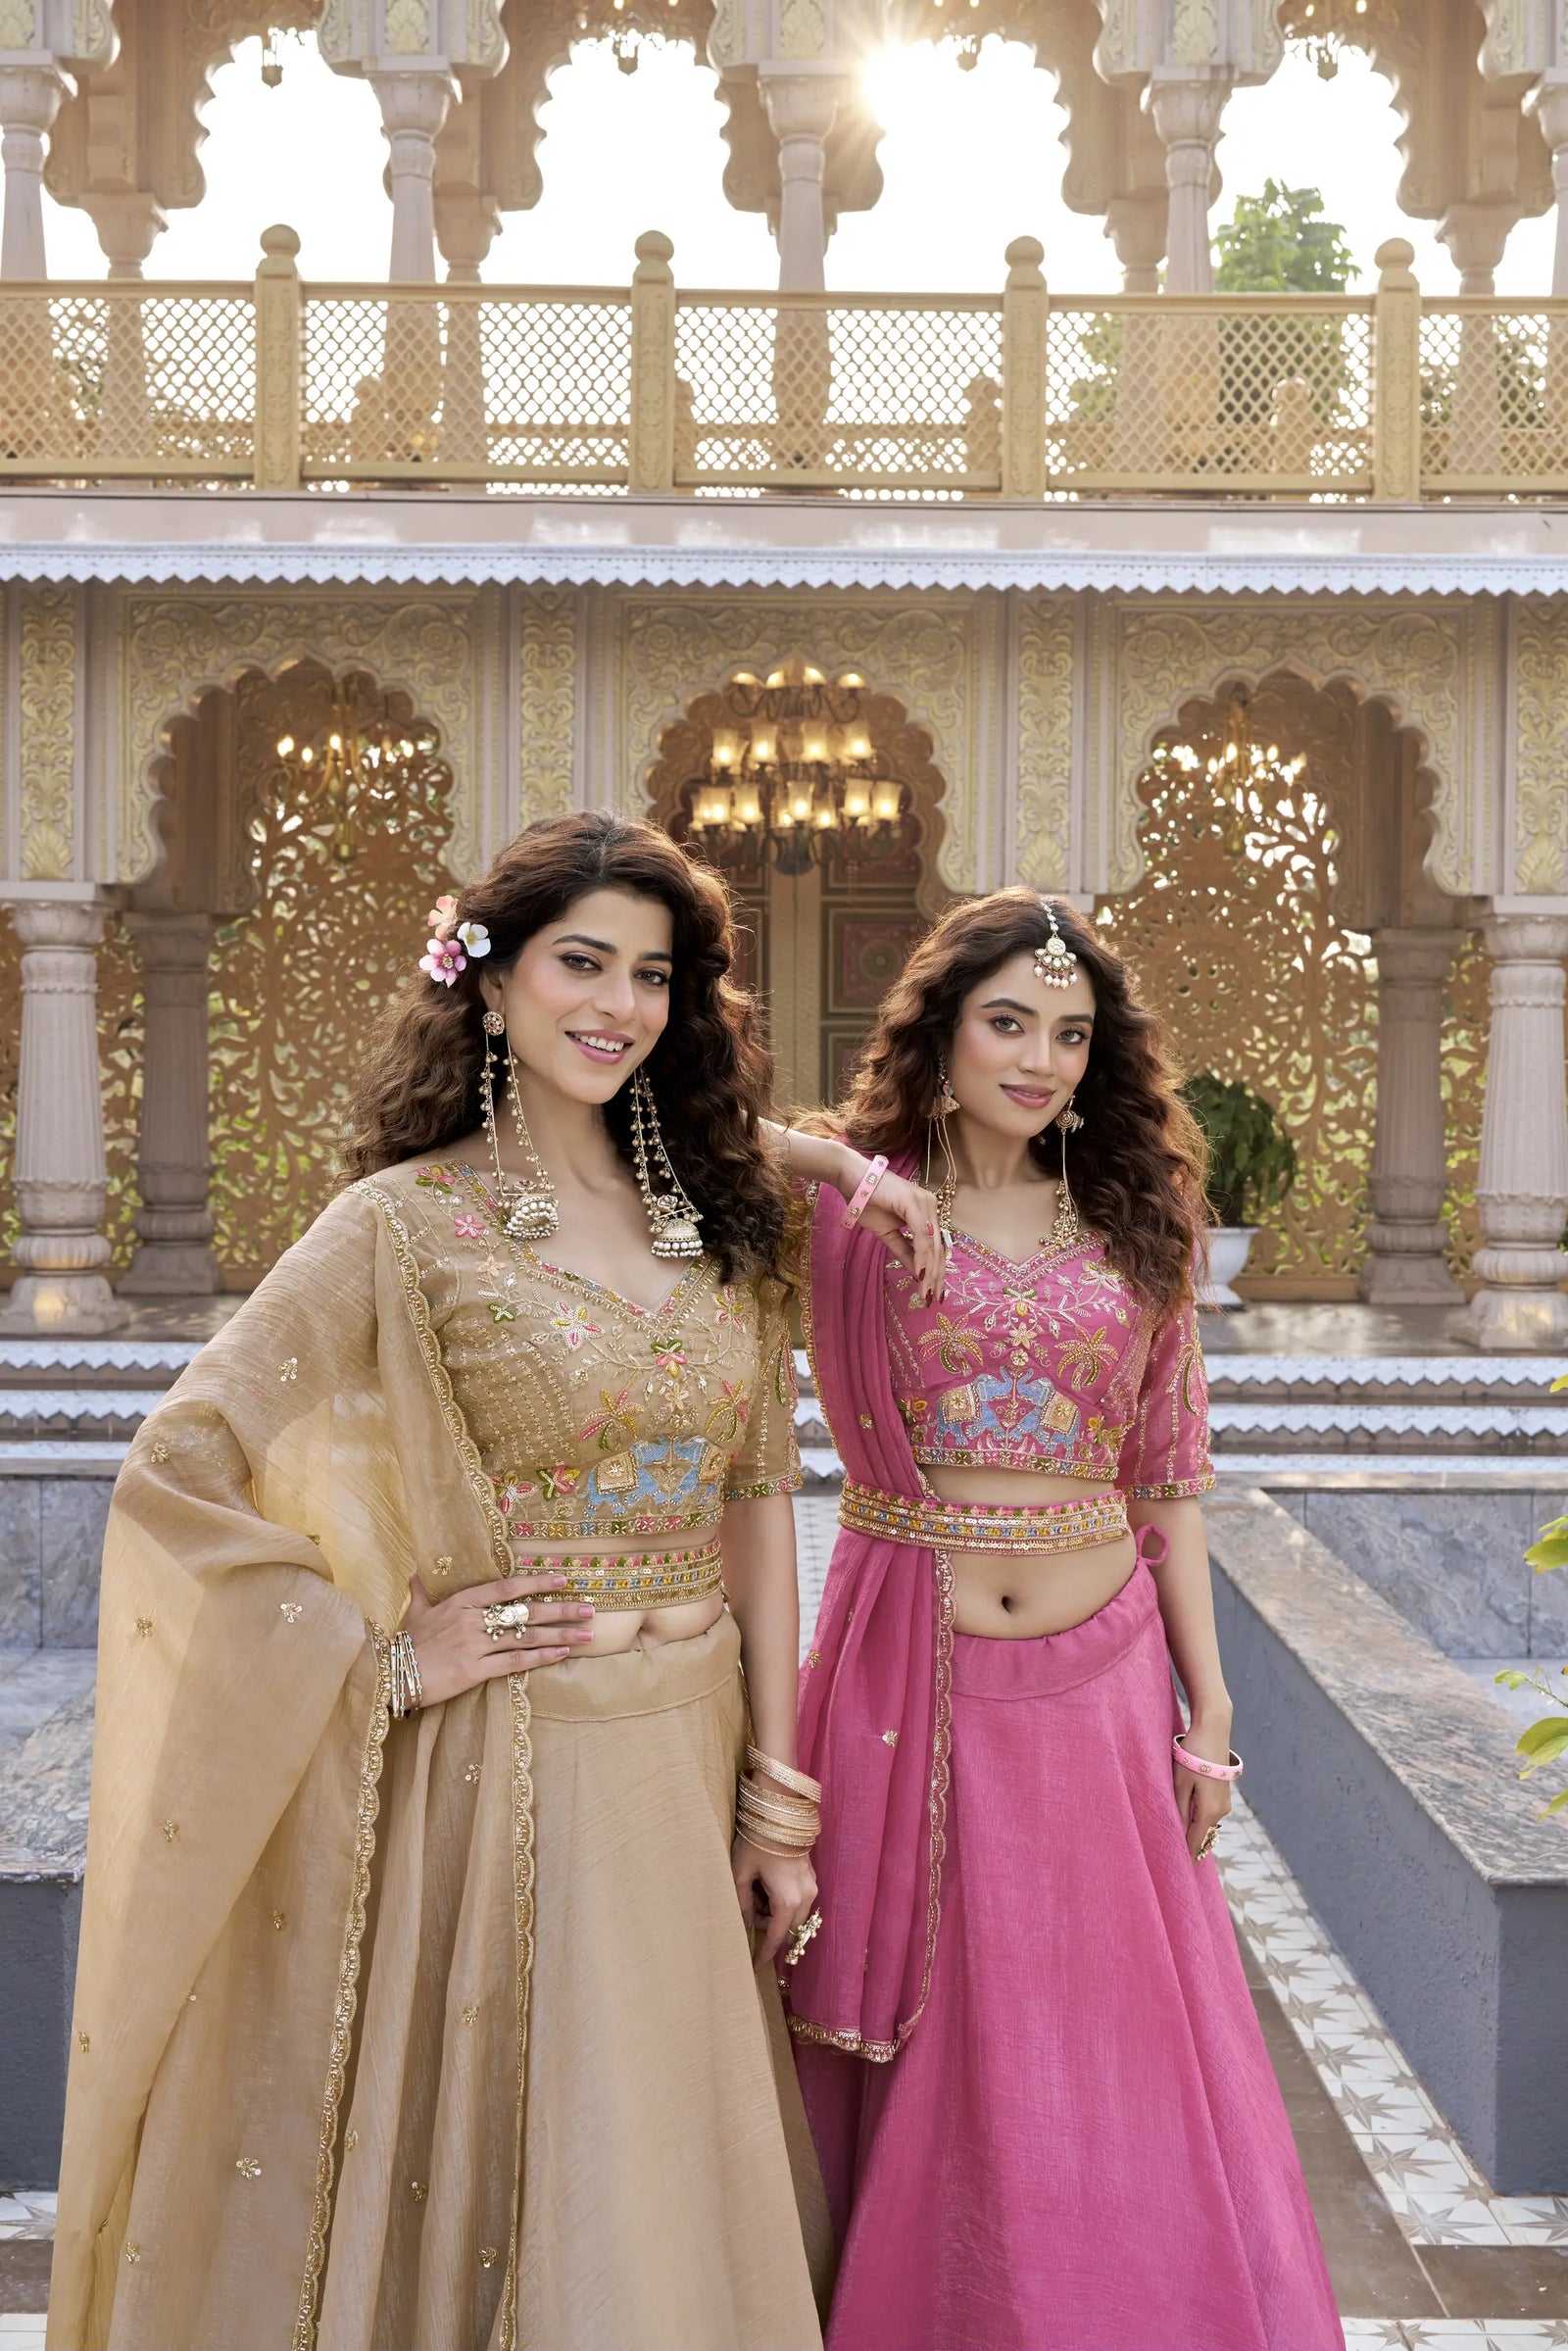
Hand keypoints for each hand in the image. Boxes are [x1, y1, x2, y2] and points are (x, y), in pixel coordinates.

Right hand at [404, 1569, 594, 1706]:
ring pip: (526, 1636)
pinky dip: (539, 1657)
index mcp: (461, 1602)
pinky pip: (514, 1662)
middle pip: (525, 1611)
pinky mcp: (474, 1671)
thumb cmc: (404, 1644)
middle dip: (561, 1610)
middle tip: (589, 1610)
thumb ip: (421, 1591)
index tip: (562, 1578)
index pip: (506, 1587)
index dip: (536, 1581)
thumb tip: (416, 1573)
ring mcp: (474, 1645)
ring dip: (560, 1635)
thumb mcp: (415, 1612)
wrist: (389, 1674)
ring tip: (585, 1635)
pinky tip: (560, 1655)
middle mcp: (472, 1620)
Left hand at [732, 1835, 818, 1973]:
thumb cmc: (756, 1841)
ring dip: (776, 1915)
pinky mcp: (812, 1876)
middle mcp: (806, 1897)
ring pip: (796, 1916)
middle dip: (770, 1930)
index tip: (753, 1967)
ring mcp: (812, 1886)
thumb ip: (742, 1905)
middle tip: (749, 1910)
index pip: (777, 1939)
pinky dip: (783, 1902)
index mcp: (788, 1901)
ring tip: (756, 1890)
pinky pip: (799, 1901)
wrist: (779, 1811)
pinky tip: (768, 1883)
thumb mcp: (741, 1874)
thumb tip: (742, 1926)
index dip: (764, 1955)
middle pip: (790, 1930)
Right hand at [836, 1152, 948, 1303]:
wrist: (852, 1179)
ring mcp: (925, 1203)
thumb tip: (918, 1273)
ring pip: (932, 1244)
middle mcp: (931, 1206)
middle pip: (938, 1248)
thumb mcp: (888, 1233)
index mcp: (927, 1212)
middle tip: (932, 1300)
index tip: (932, 1293)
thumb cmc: (867, 1202)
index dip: (936, 1272)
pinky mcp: (914, 1203)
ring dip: (930, 1271)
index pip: (936, 1247)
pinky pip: (921, 1235)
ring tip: (926, 1292)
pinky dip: (922, 1256)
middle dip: (936, 1277)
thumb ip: (905, 1251)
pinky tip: (921, 1273)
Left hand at [1173, 1711, 1234, 1862]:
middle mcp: (1220, 1812)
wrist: (1213, 1730)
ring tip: (1172, 1836)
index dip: (1184, 1856)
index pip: (1194, 1842)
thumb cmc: (1192, 1755)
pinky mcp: (1222, 1794)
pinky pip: (1206, 1813)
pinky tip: (1183, 1815)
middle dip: (1186, 1844)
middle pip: (1200, 1835)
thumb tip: (1176, 1833)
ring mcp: (1223, 1803)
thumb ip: (1178, 1810)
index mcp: (1209, 1812)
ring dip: (1190, 1829)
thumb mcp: (1179, 1783)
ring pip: (1203, 1824)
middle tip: (1168, 1856)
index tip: (1175, 1871)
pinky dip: (1195, 1818)